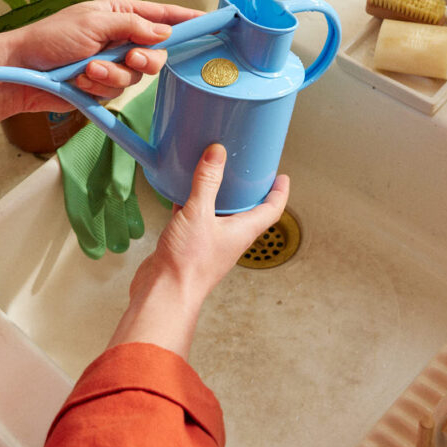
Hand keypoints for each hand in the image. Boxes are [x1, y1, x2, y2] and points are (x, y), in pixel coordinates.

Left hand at [0, 0, 201, 111]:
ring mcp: (112, 64)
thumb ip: (132, 26)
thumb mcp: (93, 23)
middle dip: (144, 59)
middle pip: (156, 53)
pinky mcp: (102, 87)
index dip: (185, 19)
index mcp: (118, 15)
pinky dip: (99, 87)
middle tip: (130, 58)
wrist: (22, 71)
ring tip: (88, 69)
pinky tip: (80, 81)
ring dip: (112, 75)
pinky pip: (116, 91)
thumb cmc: (47, 40)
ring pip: (137, 77)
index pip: (160, 15)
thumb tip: (162, 31)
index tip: (209, 20)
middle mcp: (119, 39)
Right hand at [108, 144, 289, 357]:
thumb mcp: (199, 214)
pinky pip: (196, 219)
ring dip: (221, 196)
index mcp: (243, 231)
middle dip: (250, 191)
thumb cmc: (188, 264)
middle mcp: (230, 237)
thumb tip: (217, 153)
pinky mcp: (190, 245)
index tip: (282, 177)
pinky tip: (181, 192)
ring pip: (221, 215)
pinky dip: (193, 204)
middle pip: (248, 211)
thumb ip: (207, 182)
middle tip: (248, 171)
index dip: (280, 192)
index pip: (272, 210)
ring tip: (217, 175)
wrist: (164, 292)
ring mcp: (210, 242)